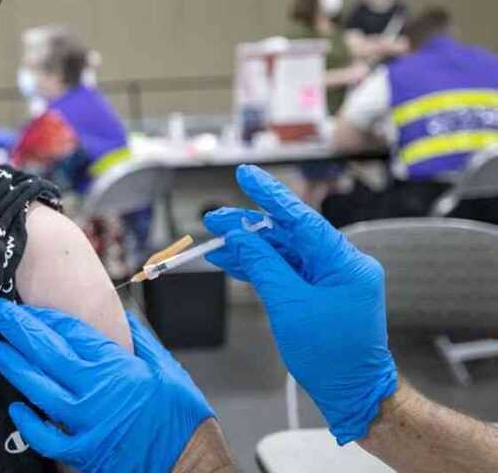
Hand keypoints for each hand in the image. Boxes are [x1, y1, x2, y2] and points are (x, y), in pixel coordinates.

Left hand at [0, 299, 214, 472]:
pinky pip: (45, 437)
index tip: (27, 306)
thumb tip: (121, 315)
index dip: (45, 316)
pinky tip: (16, 407)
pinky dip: (28, 422)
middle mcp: (95, 393)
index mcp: (117, 368)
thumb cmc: (182, 420)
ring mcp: (85, 424)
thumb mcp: (167, 370)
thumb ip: (140, 339)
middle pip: (47, 353)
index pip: (71, 332)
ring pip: (38, 389)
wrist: (189, 467)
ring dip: (14, 367)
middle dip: (19, 329)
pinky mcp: (82, 453)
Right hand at [203, 165, 397, 443]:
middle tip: (213, 221)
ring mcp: (332, 277)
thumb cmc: (330, 355)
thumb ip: (263, 265)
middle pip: (289, 233)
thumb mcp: (288, 306)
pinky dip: (261, 267)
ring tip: (216, 247)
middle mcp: (342, 263)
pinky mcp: (322, 291)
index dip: (270, 194)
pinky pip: (288, 270)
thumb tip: (239, 236)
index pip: (302, 218)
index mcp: (344, 262)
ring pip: (285, 252)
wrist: (354, 394)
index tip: (245, 174)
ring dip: (250, 249)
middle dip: (249, 228)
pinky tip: (234, 263)